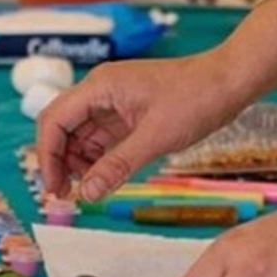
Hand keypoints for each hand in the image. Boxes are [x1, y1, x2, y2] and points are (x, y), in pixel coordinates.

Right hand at [35, 52, 248, 200]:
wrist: (229, 82)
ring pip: (79, 133)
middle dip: (58, 160)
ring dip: (77, 161)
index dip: (47, 155)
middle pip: (62, 126)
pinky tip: (104, 176)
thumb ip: (117, 165)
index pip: (54, 120)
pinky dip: (97, 157)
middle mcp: (100, 91)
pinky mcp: (127, 112)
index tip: (53, 187)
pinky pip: (100, 136)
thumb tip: (86, 193)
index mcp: (99, 87)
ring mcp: (113, 101)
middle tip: (64, 194)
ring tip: (87, 189)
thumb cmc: (196, 99)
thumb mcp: (155, 138)